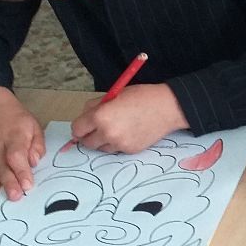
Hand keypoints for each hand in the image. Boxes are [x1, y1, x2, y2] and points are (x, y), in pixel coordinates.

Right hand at [0, 87, 45, 203]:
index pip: (17, 157)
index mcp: (14, 139)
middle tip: (13, 197)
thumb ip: (37, 146)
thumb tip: (34, 161)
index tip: (27, 185)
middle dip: (8, 183)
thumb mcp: (34, 127)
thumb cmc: (16, 119)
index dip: (22, 171)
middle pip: (2, 167)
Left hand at [69, 84, 188, 153]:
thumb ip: (95, 106)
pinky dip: (118, 143)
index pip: (77, 129)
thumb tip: (85, 116)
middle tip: (97, 128)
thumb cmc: (142, 97)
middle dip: (89, 136)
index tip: (84, 125)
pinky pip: (116, 149)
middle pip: (87, 143)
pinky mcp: (130, 150)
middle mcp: (107, 133)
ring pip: (101, 148)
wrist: (168, 107)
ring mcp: (120, 144)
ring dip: (103, 141)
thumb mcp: (114, 95)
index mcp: (100, 117)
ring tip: (115, 129)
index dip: (80, 126)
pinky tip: (128, 132)